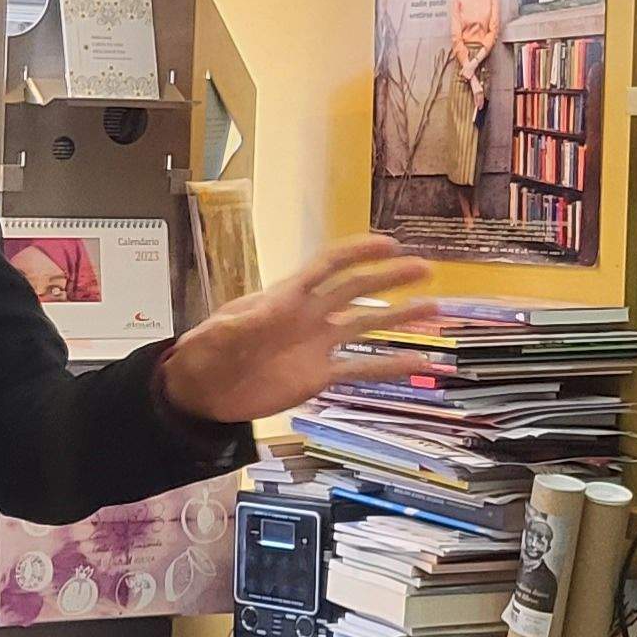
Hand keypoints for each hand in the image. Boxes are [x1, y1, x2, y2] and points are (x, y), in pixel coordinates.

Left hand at [155, 234, 433, 425]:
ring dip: (398, 317)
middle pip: (355, 290)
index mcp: (285, 298)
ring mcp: (317, 345)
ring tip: (434, 308)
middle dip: (389, 278)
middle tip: (424, 269)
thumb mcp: (214, 336)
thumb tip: (259, 314)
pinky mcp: (319, 376)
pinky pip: (360, 369)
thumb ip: (238, 326)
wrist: (203, 392)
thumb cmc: (205, 354)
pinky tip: (418, 362)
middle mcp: (309, 316)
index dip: (356, 253)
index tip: (388, 245)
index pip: (326, 267)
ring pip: (365, 326)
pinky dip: (389, 367)